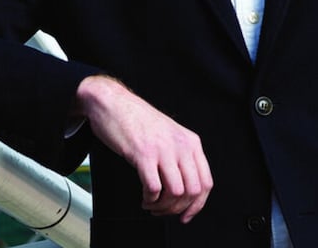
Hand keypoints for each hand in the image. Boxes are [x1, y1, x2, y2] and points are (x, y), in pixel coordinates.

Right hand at [73, 75, 212, 222]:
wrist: (112, 101)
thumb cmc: (136, 119)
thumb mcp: (169, 134)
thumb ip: (180, 155)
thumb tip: (184, 189)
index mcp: (191, 141)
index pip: (205, 183)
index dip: (197, 205)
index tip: (186, 215)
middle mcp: (181, 145)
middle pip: (192, 191)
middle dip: (177, 209)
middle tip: (163, 211)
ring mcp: (163, 149)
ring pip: (175, 193)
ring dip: (162, 206)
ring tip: (151, 204)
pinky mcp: (143, 154)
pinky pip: (154, 188)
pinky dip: (149, 199)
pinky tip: (144, 197)